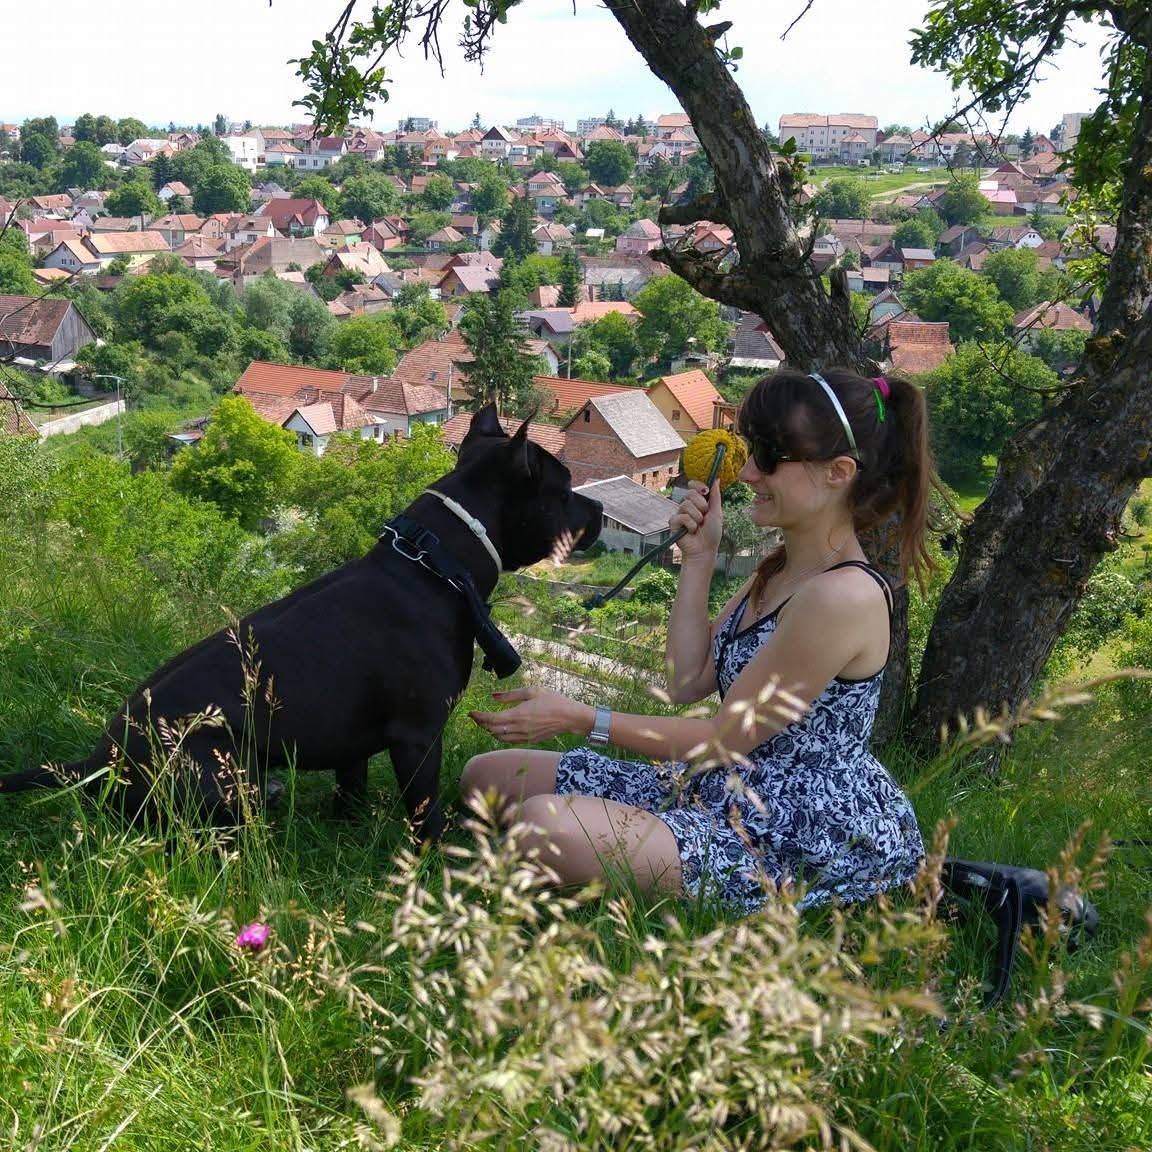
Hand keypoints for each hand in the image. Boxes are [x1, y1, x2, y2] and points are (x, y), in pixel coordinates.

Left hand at [469, 687, 589, 743]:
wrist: (570, 717)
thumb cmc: (553, 700)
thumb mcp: (532, 691)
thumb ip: (510, 695)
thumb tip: (493, 696)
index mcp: (518, 715)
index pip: (491, 719)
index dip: (478, 717)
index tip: (470, 713)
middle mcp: (519, 728)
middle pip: (492, 729)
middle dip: (481, 723)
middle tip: (475, 716)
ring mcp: (524, 736)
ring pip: (500, 738)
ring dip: (490, 730)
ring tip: (486, 722)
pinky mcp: (529, 740)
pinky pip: (510, 741)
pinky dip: (501, 736)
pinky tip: (501, 729)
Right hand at [671, 480, 721, 558]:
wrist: (705, 549)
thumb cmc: (712, 533)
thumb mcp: (717, 512)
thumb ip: (715, 496)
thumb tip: (717, 479)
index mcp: (698, 502)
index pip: (693, 486)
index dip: (698, 486)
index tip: (705, 491)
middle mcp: (687, 506)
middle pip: (690, 493)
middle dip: (701, 505)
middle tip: (704, 516)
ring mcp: (679, 514)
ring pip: (685, 505)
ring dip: (696, 517)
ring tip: (698, 526)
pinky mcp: (673, 523)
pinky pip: (681, 517)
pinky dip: (690, 525)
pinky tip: (691, 532)